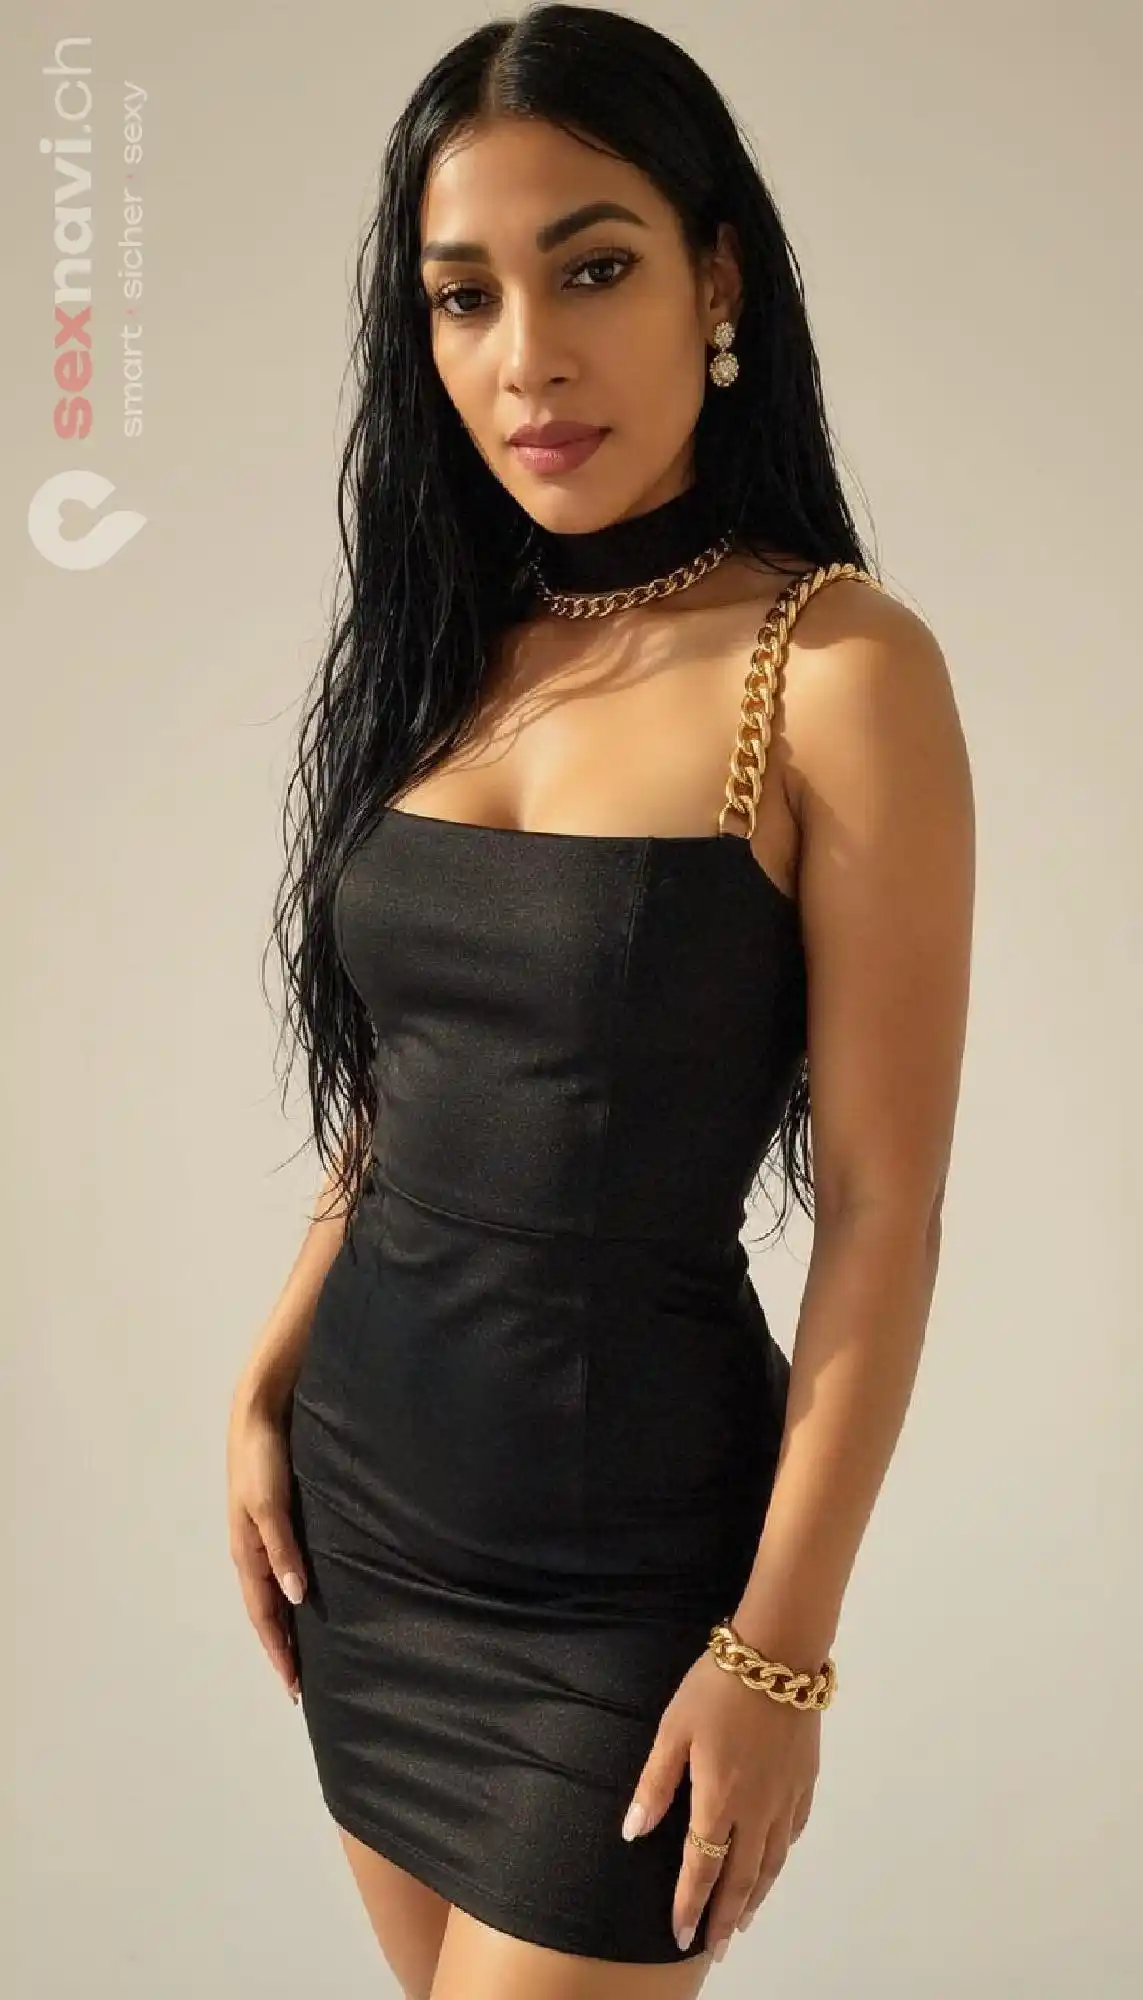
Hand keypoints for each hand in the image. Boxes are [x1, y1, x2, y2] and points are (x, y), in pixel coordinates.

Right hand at [226, 1384, 306, 1702]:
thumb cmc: (263, 1458)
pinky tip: (306, 1597)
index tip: (294, 1688)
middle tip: (301, 1684)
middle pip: (267, 1612)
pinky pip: (284, 1569)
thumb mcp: (271, 1506)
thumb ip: (283, 1550)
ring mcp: (263, 1536)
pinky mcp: (276, 1519)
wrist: (259, 1413)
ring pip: (275, 1593)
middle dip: (281, 1648)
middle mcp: (253, 1551)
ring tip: (306, 1652)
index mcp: (248, 1553)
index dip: (279, 1652)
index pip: (264, 1616)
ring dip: (286, 1624)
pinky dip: (292, 1593)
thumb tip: (296, 1597)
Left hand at [621, 1645, 819, 1958]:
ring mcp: (785, 1797)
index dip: (690, 1905)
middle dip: (725, 1918)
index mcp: (719, 1800)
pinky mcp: (805, 1781)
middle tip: (715, 1948)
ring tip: (742, 1921)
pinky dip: (780, 1861)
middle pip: (741, 1878)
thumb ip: (655, 1783)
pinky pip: (792, 1835)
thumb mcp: (673, 1729)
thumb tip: (633, 1832)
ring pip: (771, 1863)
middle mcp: (756, 1810)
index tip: (680, 1935)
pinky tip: (773, 1865)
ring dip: (754, 1897)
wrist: (779, 1655)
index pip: (702, 1869)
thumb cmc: (717, 1687)